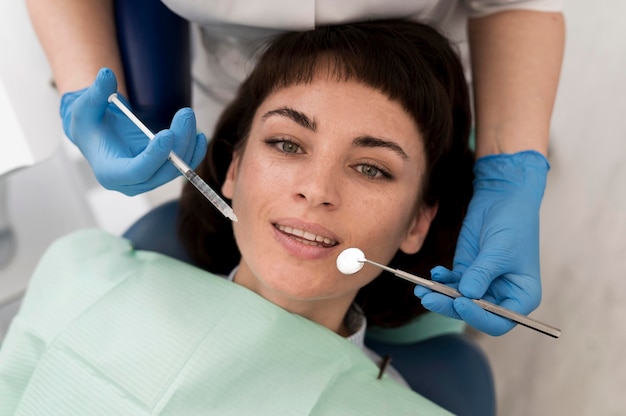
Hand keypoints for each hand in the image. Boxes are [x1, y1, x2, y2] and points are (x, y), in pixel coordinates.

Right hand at [60, 67, 206, 194]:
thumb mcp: (86, 108)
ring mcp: (148, 181)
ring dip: (188, 144)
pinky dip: (193, 153)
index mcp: (110, 173)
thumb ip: (96, 93)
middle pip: (162, 171)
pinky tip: (200, 137)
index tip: (168, 133)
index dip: (155, 156)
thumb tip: (106, 74)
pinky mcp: (159, 173)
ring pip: (175, 169)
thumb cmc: (89, 124)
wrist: (96, 137)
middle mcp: (131, 184)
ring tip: (188, 117)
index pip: (137, 171)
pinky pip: (181, 167)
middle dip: (179, 143)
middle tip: (186, 114)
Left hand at [414, 151, 549, 334]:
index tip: (461, 304)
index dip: (480, 317)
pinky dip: (441, 281)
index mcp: (522, 295)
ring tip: (421, 289)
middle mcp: (502, 294)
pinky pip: (452, 283)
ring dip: (440, 295)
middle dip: (451, 306)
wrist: (503, 198)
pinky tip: (434, 273)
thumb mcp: (499, 249)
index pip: (501, 320)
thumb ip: (483, 273)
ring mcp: (483, 284)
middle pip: (475, 312)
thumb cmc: (514, 223)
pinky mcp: (467, 271)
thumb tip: (466, 296)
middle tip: (429, 299)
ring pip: (459, 299)